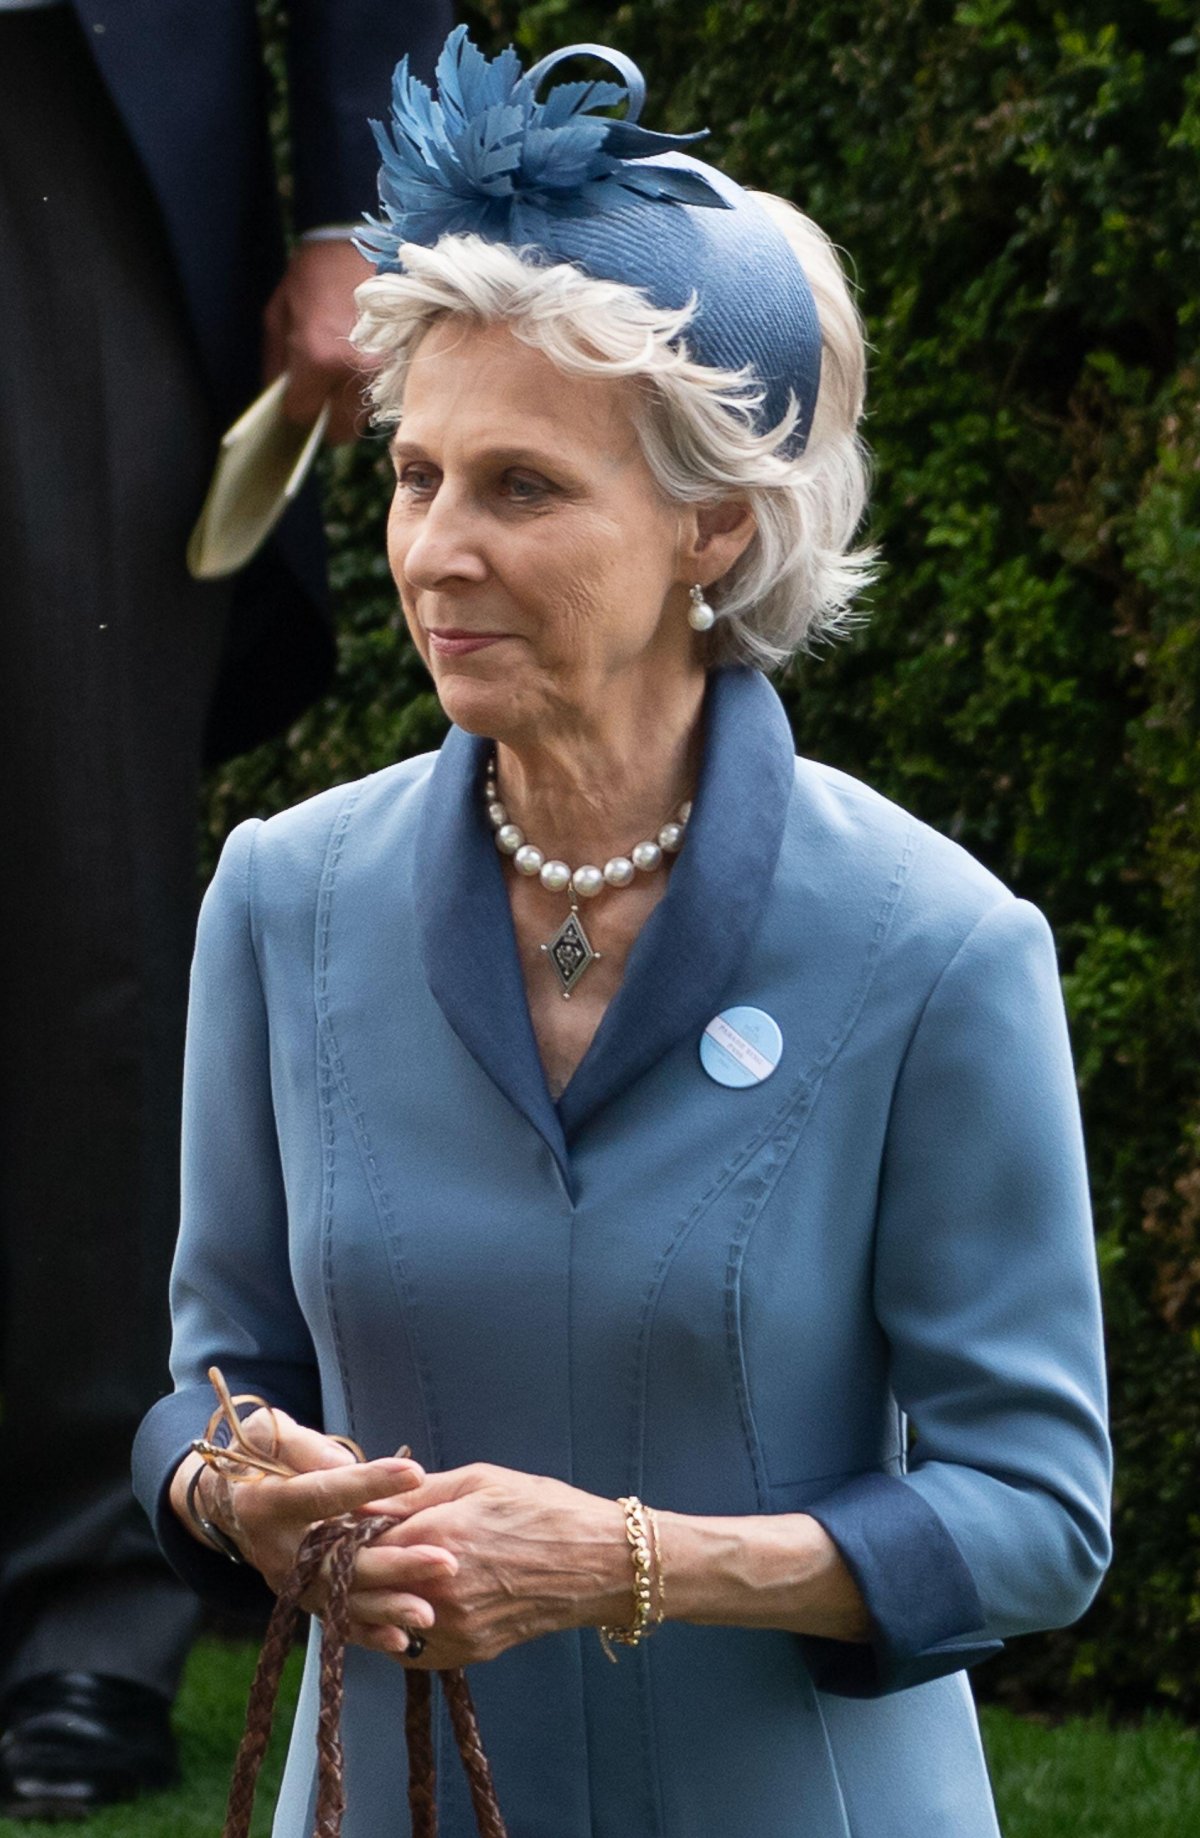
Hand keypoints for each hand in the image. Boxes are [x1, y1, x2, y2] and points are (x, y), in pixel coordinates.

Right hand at [171, 1411, 457, 1656]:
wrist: (227, 1504)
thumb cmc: (257, 1457)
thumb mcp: (266, 1434)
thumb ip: (303, 1447)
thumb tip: (344, 1465)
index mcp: (267, 1503)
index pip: (323, 1492)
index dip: (368, 1483)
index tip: (416, 1474)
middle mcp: (277, 1550)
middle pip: (339, 1561)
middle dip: (394, 1563)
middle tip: (444, 1561)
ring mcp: (289, 1582)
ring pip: (340, 1599)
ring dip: (387, 1607)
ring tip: (430, 1612)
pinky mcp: (301, 1600)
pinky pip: (335, 1621)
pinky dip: (368, 1634)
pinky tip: (403, 1640)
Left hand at [261, 240, 374, 443]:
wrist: (357, 242)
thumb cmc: (313, 273)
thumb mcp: (277, 313)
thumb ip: (275, 363)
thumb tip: (276, 399)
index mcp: (319, 357)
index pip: (302, 414)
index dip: (295, 408)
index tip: (295, 396)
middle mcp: (355, 370)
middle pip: (338, 430)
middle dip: (324, 418)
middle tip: (318, 397)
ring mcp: (384, 369)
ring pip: (363, 418)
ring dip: (348, 408)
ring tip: (340, 380)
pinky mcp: (402, 364)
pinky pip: (381, 399)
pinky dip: (368, 393)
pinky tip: (359, 371)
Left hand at [355, 1463, 629, 1667]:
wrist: (599, 1563)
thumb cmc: (542, 1509)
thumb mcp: (478, 1481)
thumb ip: (414, 1494)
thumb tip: (358, 1497)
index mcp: (439, 1536)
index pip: (360, 1542)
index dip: (346, 1532)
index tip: (342, 1523)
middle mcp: (438, 1589)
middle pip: (364, 1586)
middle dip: (354, 1568)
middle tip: (352, 1551)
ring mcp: (452, 1628)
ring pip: (381, 1621)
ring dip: (372, 1599)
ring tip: (380, 1574)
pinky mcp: (466, 1653)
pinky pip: (409, 1648)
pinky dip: (398, 1627)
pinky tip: (407, 1602)